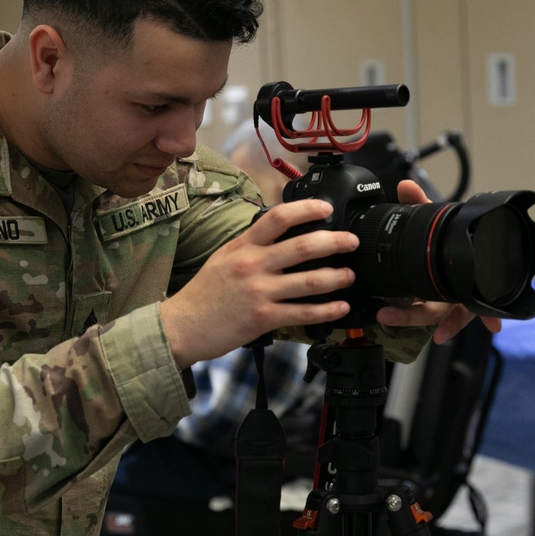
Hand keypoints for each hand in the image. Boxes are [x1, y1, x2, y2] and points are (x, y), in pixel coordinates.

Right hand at [161, 199, 356, 367]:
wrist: (182, 326)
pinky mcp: (263, 318)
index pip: (279, 217)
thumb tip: (282, 231)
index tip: (327, 209)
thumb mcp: (224, 257)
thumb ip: (252, 244)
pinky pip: (304, 313)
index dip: (307, 209)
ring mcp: (259, 292)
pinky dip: (328, 310)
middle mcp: (253, 265)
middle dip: (336, 242)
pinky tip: (341, 307)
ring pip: (310, 281)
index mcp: (243, 245)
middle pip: (304, 246)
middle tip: (352, 242)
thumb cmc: (203, 293)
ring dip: (338, 277)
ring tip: (350, 275)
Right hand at [375, 179, 502, 343]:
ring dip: (447, 326)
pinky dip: (489, 317)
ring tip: (441, 335)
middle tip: (388, 316)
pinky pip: (485, 311)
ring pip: (451, 317)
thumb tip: (406, 186)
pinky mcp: (484, 299)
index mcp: (428, 283)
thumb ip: (421, 205)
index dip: (396, 309)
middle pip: (422, 311)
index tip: (383, 313)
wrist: (487, 255)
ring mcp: (464, 300)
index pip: (408, 296)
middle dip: (406, 317)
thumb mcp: (438, 225)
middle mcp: (444, 297)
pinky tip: (493, 325)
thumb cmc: (457, 244)